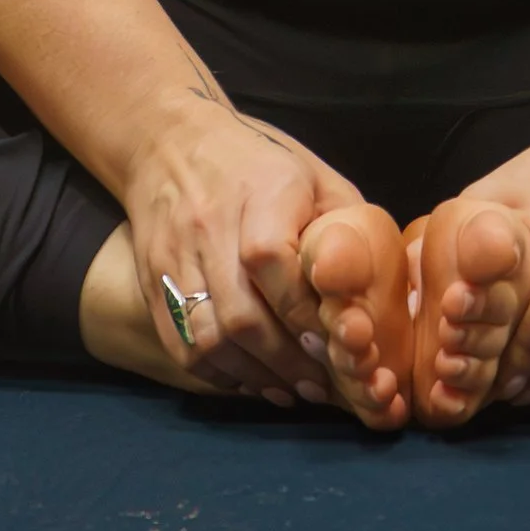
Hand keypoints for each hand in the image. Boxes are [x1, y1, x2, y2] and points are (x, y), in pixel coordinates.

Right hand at [119, 91, 367, 404]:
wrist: (169, 140)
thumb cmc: (258, 161)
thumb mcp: (314, 175)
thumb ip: (345, 226)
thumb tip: (376, 288)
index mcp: (259, 193)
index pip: (274, 266)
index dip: (307, 316)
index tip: (336, 344)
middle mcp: (210, 227)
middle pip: (241, 315)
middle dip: (287, 362)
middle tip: (320, 386)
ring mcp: (174, 257)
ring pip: (209, 338)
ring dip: (254, 375)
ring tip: (289, 389)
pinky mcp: (153, 280)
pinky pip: (181, 343)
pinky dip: (217, 372)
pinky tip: (249, 379)